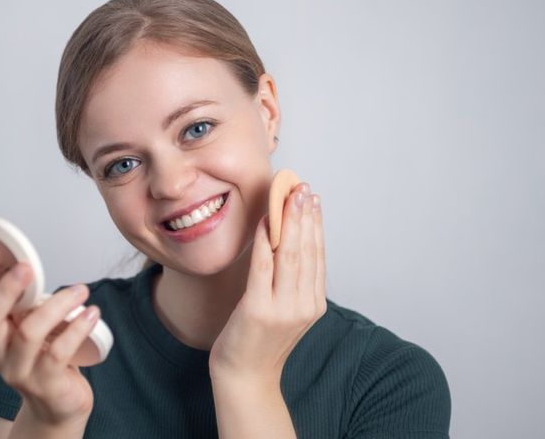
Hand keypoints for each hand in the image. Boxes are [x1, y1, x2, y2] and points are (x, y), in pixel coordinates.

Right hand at [0, 252, 101, 425]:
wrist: (58, 405)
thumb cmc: (46, 358)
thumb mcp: (31, 327)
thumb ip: (28, 304)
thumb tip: (32, 264)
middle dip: (5, 290)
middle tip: (27, 267)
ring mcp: (19, 371)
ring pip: (29, 332)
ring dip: (57, 305)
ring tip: (81, 290)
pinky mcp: (45, 384)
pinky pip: (58, 352)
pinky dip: (77, 328)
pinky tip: (91, 313)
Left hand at [209, 182, 326, 384]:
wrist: (245, 377)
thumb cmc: (260, 340)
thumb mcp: (286, 309)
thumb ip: (292, 280)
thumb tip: (288, 239)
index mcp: (314, 304)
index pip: (318, 255)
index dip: (316, 224)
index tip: (313, 198)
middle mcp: (304, 305)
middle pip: (307, 250)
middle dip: (306, 215)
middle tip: (304, 187)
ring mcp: (283, 309)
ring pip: (290, 254)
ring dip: (289, 221)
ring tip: (290, 196)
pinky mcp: (258, 310)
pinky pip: (262, 266)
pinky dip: (264, 239)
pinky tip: (263, 220)